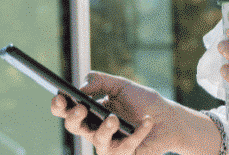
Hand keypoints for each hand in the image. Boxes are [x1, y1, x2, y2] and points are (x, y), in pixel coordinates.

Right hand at [50, 71, 216, 154]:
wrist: (169, 119)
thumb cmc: (144, 102)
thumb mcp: (122, 85)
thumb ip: (100, 81)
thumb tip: (80, 87)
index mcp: (92, 112)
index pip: (68, 110)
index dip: (59, 105)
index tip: (61, 97)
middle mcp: (96, 129)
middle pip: (75, 127)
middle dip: (74, 118)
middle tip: (82, 108)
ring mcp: (109, 144)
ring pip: (97, 141)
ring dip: (105, 129)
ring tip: (114, 119)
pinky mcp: (124, 154)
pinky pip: (125, 147)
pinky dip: (137, 133)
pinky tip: (147, 122)